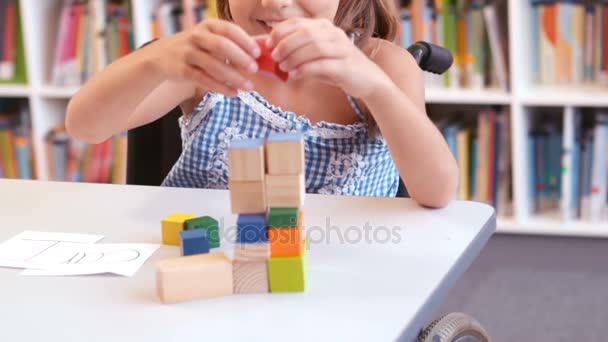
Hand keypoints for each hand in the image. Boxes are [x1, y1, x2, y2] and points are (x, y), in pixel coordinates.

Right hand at [151, 19, 260, 96]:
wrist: (162, 55)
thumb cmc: (197, 48)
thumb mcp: (211, 38)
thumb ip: (233, 43)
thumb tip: (263, 51)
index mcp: (208, 26)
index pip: (230, 30)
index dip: (245, 41)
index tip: (257, 53)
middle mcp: (197, 36)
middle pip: (222, 46)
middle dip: (240, 58)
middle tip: (254, 70)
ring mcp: (188, 53)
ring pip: (213, 65)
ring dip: (234, 77)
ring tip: (249, 87)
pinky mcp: (182, 70)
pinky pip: (204, 79)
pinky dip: (221, 87)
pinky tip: (234, 94)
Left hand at [268, 18, 389, 97]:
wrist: (367, 80)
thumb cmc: (336, 67)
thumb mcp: (315, 57)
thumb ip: (297, 53)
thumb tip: (270, 53)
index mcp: (325, 27)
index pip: (298, 23)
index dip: (280, 32)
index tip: (268, 45)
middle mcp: (334, 34)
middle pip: (305, 33)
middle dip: (285, 44)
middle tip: (275, 57)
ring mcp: (341, 49)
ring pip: (314, 47)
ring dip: (294, 57)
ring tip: (284, 67)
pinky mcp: (345, 66)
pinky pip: (323, 64)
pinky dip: (306, 69)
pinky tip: (295, 75)